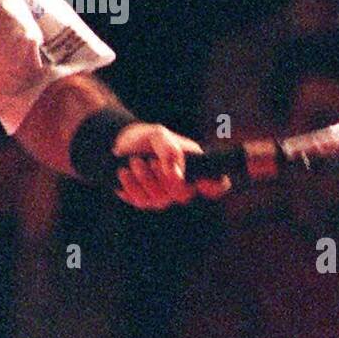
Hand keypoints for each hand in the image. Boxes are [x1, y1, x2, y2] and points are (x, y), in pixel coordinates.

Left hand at [112, 123, 230, 210]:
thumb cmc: (147, 137)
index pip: (217, 183)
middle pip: (183, 195)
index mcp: (195, 165)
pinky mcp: (146, 201)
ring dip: (144, 179)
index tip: (202, 181)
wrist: (121, 143)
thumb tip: (176, 174)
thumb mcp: (159, 135)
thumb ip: (169, 150)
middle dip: (164, 178)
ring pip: (160, 200)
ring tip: (133, 161)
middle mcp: (183, 184)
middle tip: (150, 161)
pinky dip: (131, 186)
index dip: (216, 186)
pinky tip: (125, 172)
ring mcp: (165, 195)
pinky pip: (142, 202)